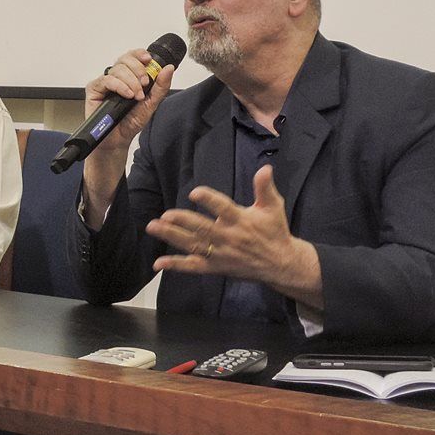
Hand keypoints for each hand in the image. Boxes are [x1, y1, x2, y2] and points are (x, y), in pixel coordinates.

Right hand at [81, 50, 174, 206]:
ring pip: (117, 69)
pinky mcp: (94, 89)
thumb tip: (168, 68)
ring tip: (136, 96)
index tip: (148, 59)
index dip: (140, 54)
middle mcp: (116, 77)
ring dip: (131, 81)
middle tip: (144, 84)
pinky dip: (120, 86)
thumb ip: (160, 86)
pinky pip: (107, 80)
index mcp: (129, 76)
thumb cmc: (130, 122)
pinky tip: (127, 95)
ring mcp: (105, 82)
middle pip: (125, 59)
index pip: (133, 57)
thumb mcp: (151, 104)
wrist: (117, 140)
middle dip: (138, 70)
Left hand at [146, 165, 323, 308]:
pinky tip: (158, 263)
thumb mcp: (273, 207)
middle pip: (202, 229)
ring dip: (172, 237)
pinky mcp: (215, 267)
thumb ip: (265, 187)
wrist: (281, 265)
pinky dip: (176, 265)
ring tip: (153, 227)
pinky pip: (193, 267)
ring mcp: (220, 254)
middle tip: (165, 215)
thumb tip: (265, 167)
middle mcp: (228, 238)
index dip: (209, 200)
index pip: (223, 209)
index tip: (194, 193)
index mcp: (241, 221)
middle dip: (183, 222)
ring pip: (193, 245)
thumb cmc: (275, 231)